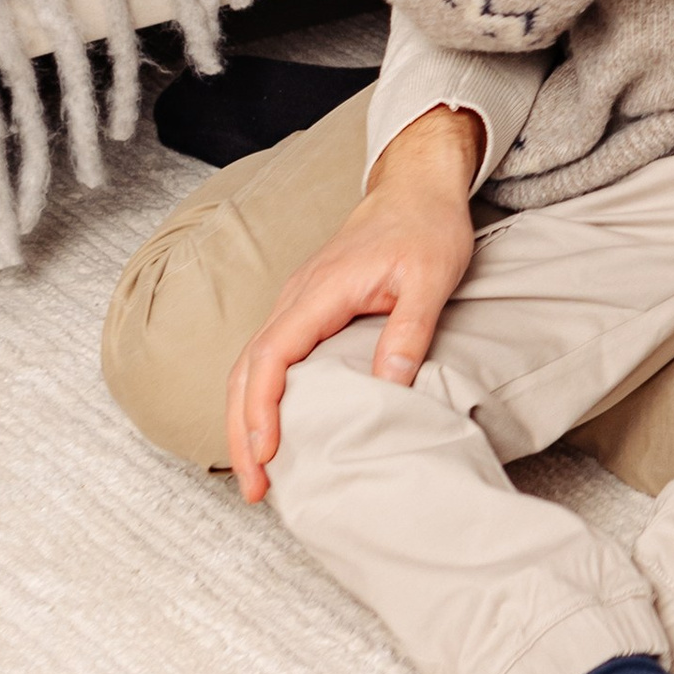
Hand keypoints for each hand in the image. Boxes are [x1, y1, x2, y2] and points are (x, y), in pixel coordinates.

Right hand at [223, 103, 483, 501]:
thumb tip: (387, 387)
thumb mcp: (432, 277)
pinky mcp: (306, 308)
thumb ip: (408, 330)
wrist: (417, 186)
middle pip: (247, 370)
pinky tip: (275, 428)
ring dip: (246, 419)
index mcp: (320, 291)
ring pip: (251, 366)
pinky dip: (261, 397)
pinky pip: (269, 357)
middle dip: (241, 431)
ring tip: (258, 472)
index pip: (271, 356)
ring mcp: (297, 302)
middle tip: (254, 487)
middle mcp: (297, 298)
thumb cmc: (426, 227)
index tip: (265, 453)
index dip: (261, 408)